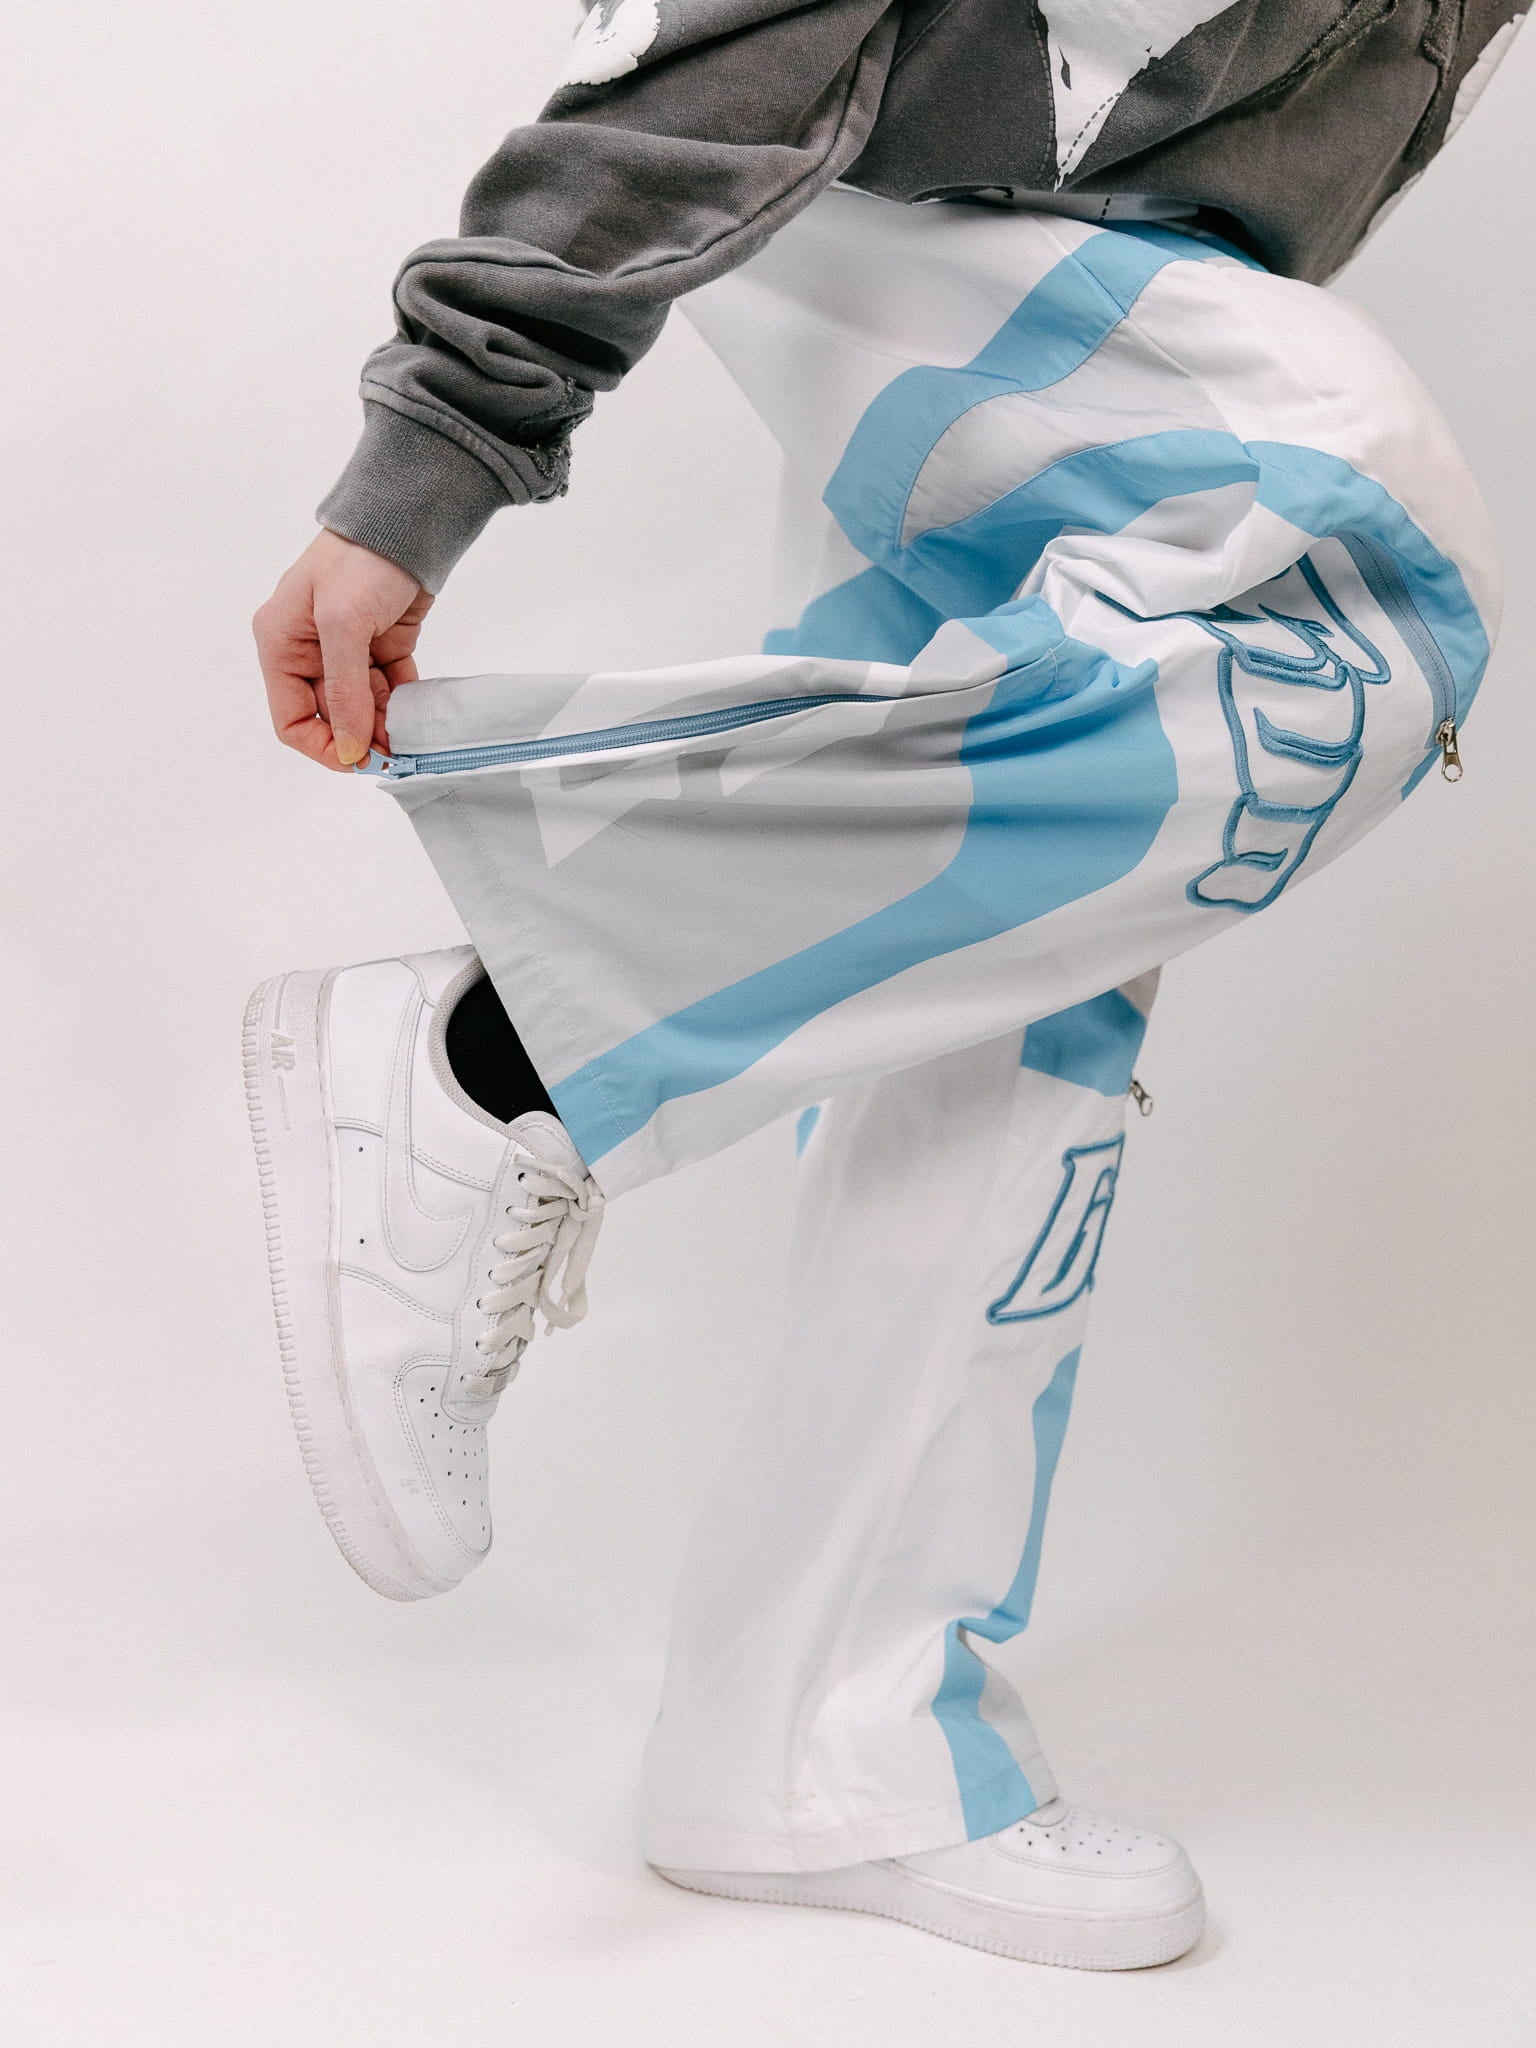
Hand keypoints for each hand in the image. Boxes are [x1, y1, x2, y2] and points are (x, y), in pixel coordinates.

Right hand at [253, 529, 433, 769]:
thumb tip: (351, 746)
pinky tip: (420, 715)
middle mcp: (309, 651)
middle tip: (397, 753)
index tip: (360, 760)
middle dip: (362, 738)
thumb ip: (344, 689)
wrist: (408, 518)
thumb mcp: (343, 623)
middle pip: (330, 717)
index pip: (291, 718)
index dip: (323, 746)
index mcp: (281, 644)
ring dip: (386, 726)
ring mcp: (347, 650)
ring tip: (412, 736)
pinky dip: (404, 705)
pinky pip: (390, 689)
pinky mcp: (382, 645)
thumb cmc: (361, 558)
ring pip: (364, 708)